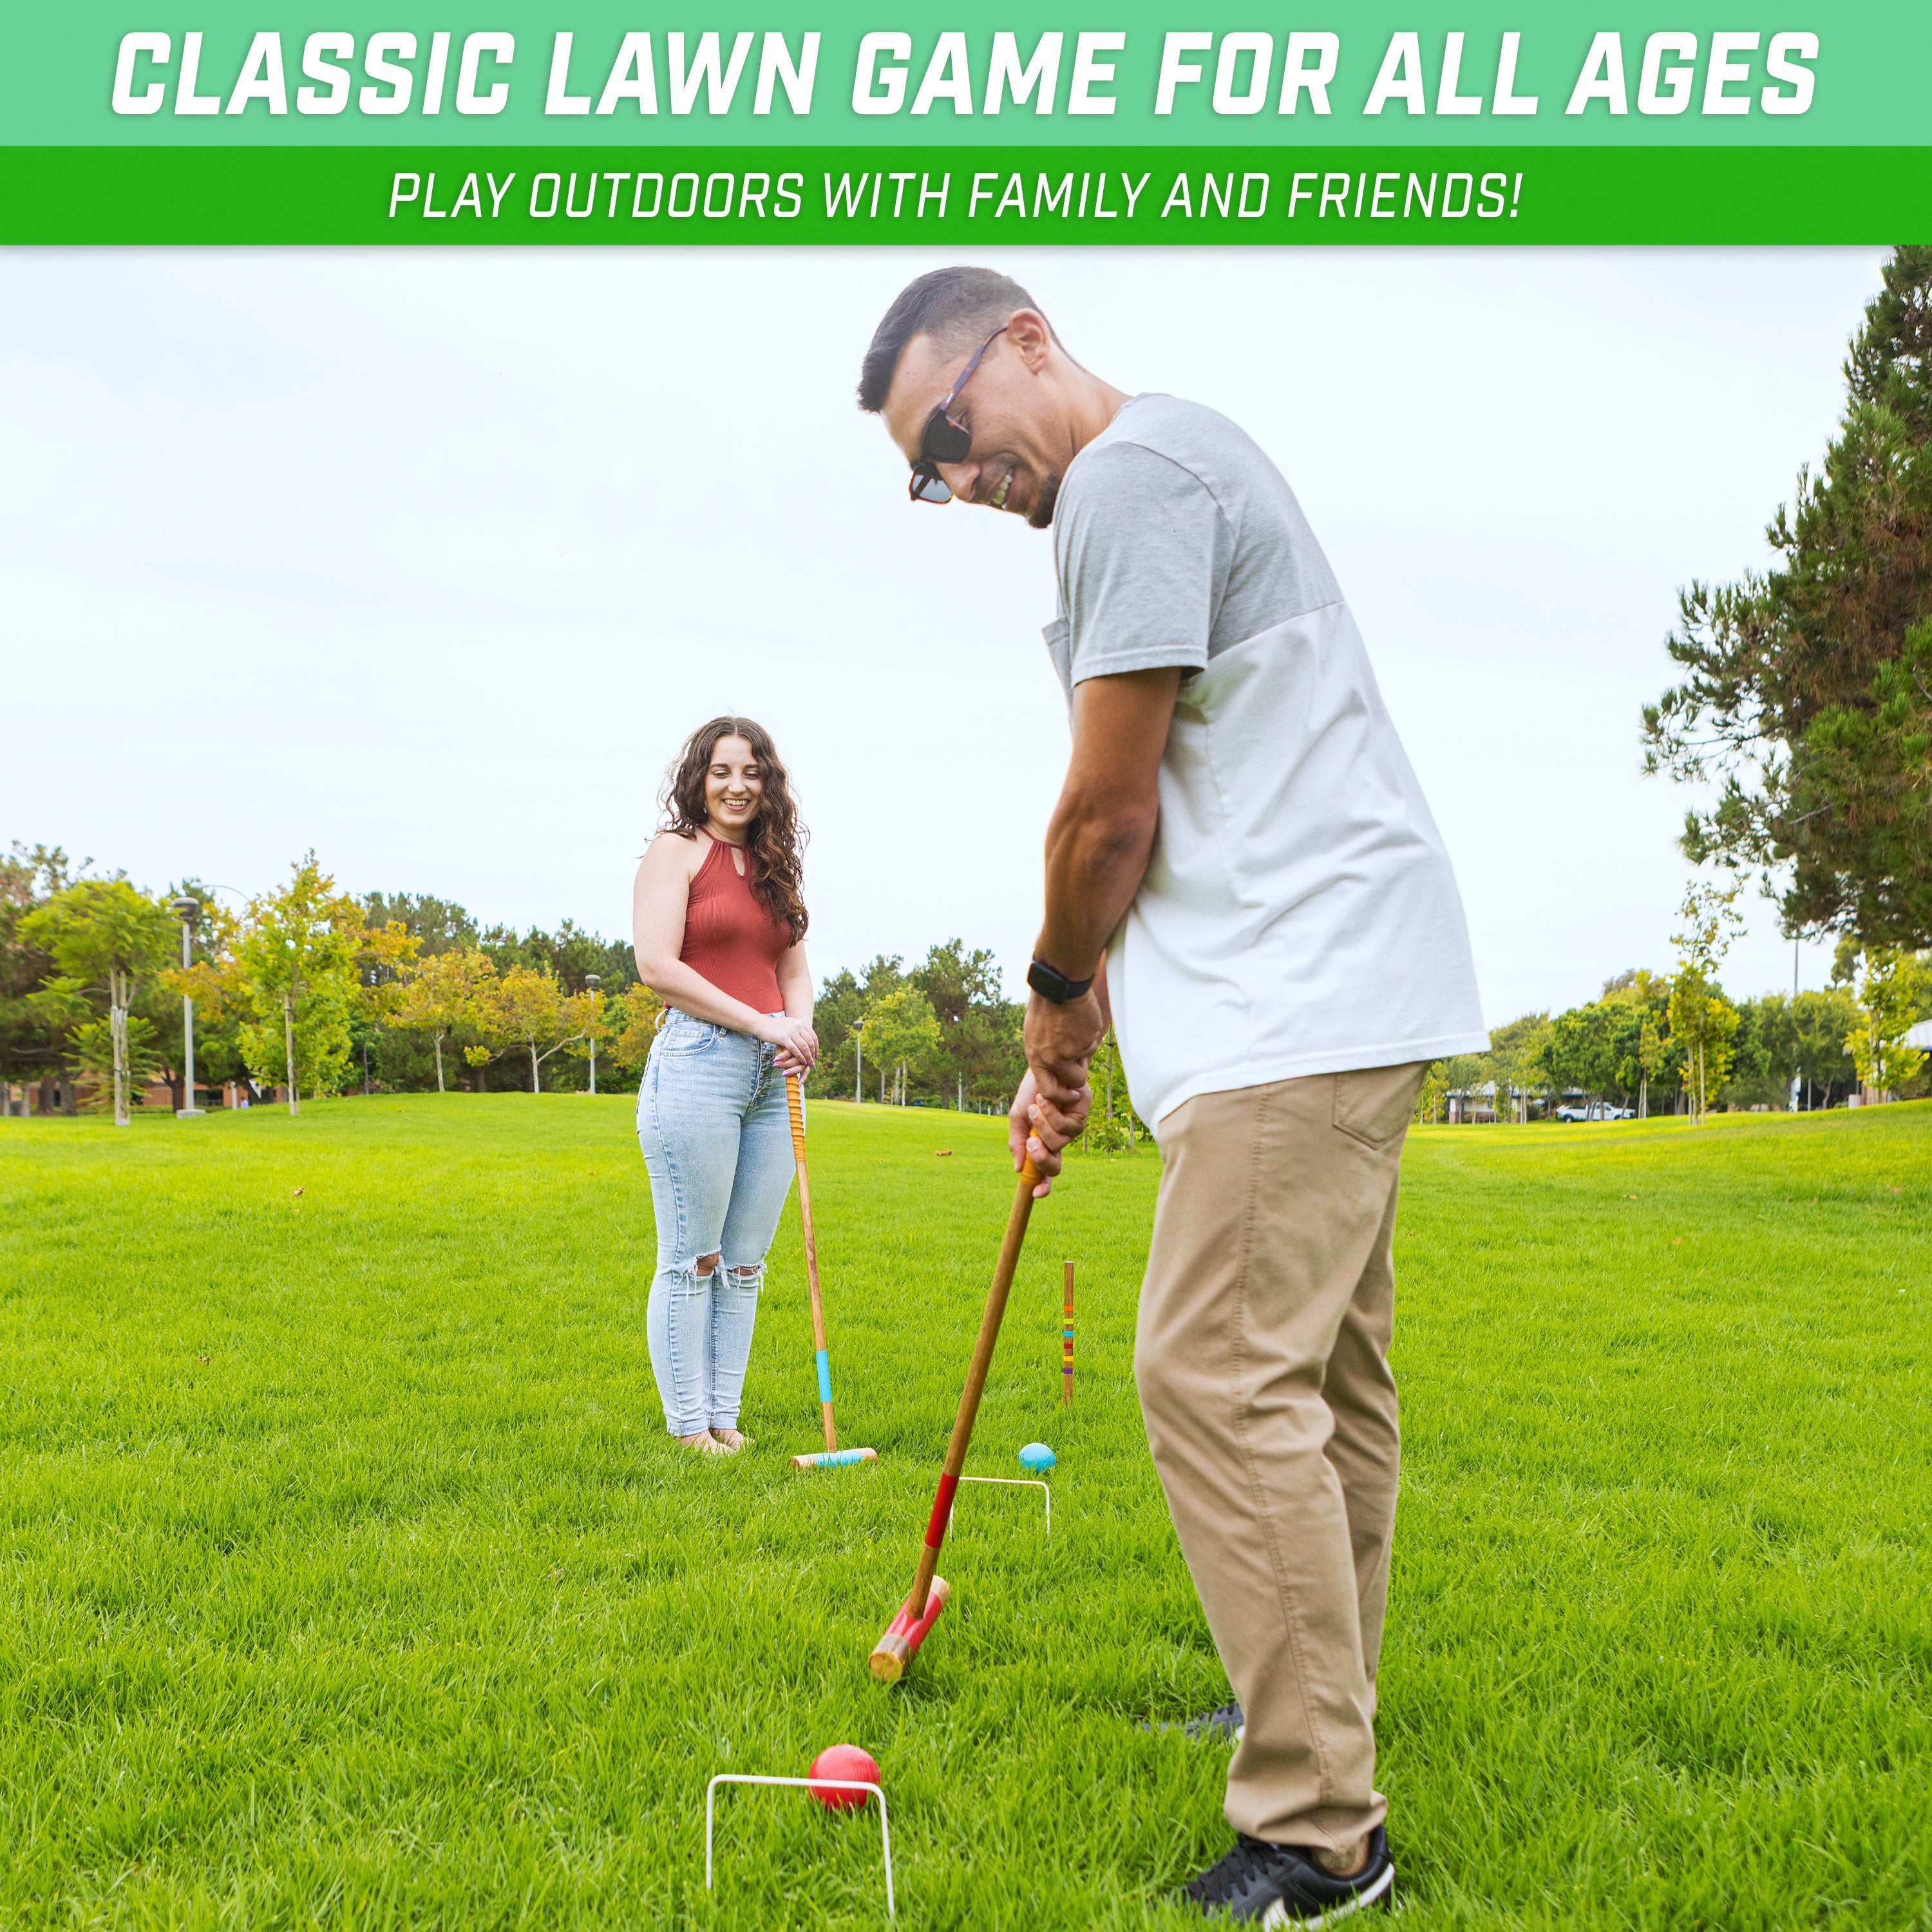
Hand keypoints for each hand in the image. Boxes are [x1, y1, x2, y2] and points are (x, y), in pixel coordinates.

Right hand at [760, 1014, 817, 1070]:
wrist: (761, 1024)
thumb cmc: (774, 1027)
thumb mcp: (789, 1025)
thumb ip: (797, 1030)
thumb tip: (805, 1038)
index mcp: (800, 1022)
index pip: (813, 1036)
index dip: (816, 1047)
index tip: (816, 1055)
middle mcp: (798, 1026)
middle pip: (810, 1042)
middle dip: (813, 1054)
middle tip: (814, 1063)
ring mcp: (791, 1031)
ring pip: (804, 1047)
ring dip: (808, 1057)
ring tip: (809, 1065)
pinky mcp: (784, 1038)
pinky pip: (795, 1050)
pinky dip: (800, 1057)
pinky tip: (802, 1062)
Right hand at [1008, 1068, 1090, 1198]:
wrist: (1046, 1067)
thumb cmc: (1032, 1091)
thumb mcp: (1018, 1116)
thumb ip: (1017, 1141)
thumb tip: (1018, 1169)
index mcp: (1040, 1144)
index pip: (1042, 1172)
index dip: (1041, 1185)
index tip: (1035, 1194)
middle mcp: (1057, 1141)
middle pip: (1055, 1168)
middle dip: (1042, 1159)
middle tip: (1032, 1143)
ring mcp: (1070, 1131)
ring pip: (1059, 1144)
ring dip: (1044, 1125)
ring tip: (1035, 1106)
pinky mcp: (1081, 1117)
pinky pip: (1068, 1127)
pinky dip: (1053, 1114)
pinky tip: (1047, 1099)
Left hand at [1024, 988, 1103, 1110]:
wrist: (1058, 987)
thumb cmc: (1044, 1008)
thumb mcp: (1034, 1036)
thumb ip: (1043, 1056)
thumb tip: (1053, 1073)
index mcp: (1037, 1059)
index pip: (1049, 1092)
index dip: (1063, 1096)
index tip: (1073, 1093)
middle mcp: (1054, 1059)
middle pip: (1075, 1081)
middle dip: (1080, 1073)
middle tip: (1080, 1060)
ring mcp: (1072, 1050)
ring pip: (1086, 1058)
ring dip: (1084, 1047)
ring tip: (1073, 1027)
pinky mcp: (1087, 1040)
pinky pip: (1093, 1043)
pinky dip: (1089, 1034)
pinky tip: (1080, 1020)